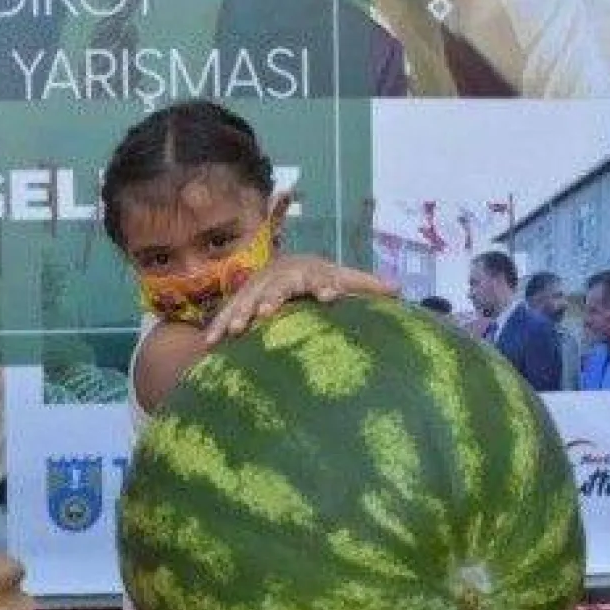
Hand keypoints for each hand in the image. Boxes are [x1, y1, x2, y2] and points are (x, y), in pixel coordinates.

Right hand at [202, 254, 399, 344]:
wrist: (287, 264)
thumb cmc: (320, 276)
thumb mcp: (343, 277)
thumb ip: (366, 284)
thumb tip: (399, 289)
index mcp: (308, 271)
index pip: (318, 276)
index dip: (324, 285)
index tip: (330, 296)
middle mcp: (280, 276)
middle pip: (275, 286)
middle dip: (270, 298)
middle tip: (266, 313)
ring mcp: (257, 287)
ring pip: (247, 298)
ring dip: (240, 313)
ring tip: (237, 329)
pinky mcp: (241, 301)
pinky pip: (227, 313)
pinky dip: (219, 326)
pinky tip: (210, 344)